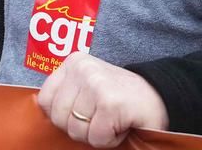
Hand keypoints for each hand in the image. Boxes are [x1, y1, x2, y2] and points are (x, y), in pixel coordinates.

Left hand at [36, 53, 167, 147]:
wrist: (161, 97)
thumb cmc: (120, 98)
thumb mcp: (86, 87)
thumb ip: (65, 94)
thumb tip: (41, 112)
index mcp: (73, 62)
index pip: (45, 100)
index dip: (63, 115)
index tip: (85, 111)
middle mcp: (82, 69)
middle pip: (59, 118)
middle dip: (80, 127)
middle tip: (101, 117)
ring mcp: (96, 84)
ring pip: (76, 130)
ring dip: (95, 134)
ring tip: (112, 119)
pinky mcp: (110, 103)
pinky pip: (96, 137)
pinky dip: (110, 140)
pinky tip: (121, 124)